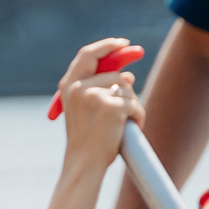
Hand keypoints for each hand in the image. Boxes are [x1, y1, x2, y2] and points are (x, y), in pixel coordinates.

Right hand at [52, 38, 141, 166]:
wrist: (83, 164)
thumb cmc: (86, 140)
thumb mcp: (84, 110)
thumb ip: (99, 89)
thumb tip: (128, 75)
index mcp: (68, 86)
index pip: (88, 54)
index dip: (106, 46)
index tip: (121, 43)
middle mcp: (79, 88)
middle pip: (114, 73)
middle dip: (128, 80)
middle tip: (139, 63)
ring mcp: (95, 96)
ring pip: (126, 89)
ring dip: (132, 105)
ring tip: (126, 123)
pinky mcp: (112, 108)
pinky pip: (134, 105)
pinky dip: (138, 117)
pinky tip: (131, 129)